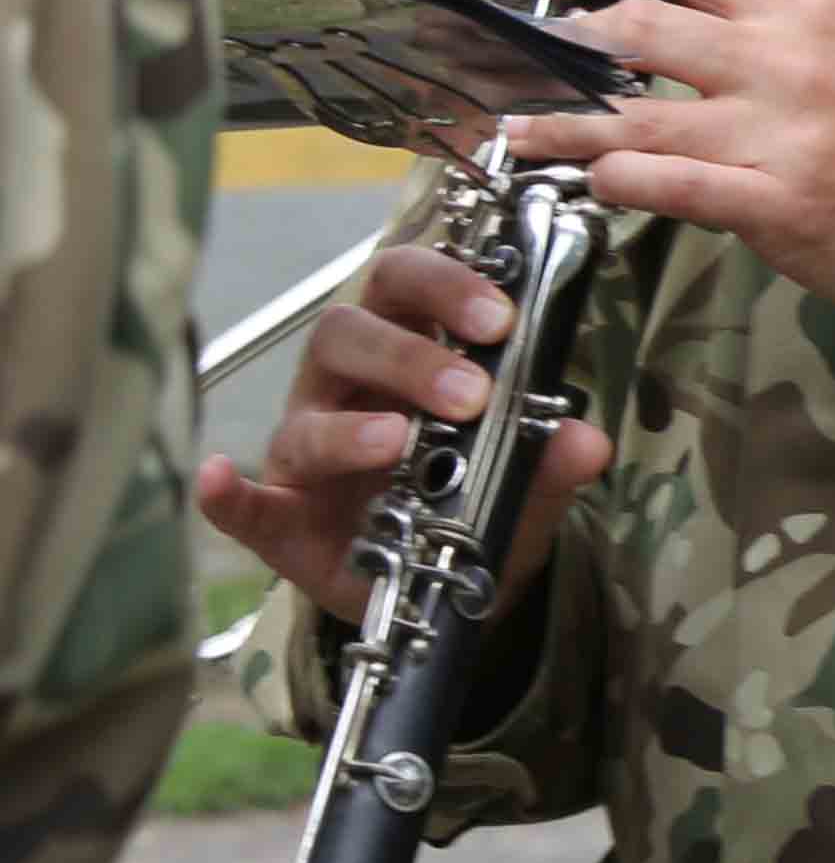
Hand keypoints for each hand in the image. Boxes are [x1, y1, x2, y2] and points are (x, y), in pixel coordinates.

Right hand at [194, 243, 614, 624]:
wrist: (441, 578)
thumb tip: (586, 443)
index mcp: (407, 348)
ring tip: (397, 442)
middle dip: (409, 355)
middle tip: (471, 393)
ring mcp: (306, 449)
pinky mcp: (279, 518)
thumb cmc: (474, 494)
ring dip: (351, 427)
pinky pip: (243, 504)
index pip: (407, 284)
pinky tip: (219, 481)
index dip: (447, 286)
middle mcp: (346, 385)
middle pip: (349, 332)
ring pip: (306, 413)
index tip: (501, 317)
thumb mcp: (528, 478)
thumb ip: (552, 457)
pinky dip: (228, 494)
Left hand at [497, 0, 834, 339]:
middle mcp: (786, 58)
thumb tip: (679, 24)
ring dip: (560, 122)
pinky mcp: (770, 204)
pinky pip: (662, 184)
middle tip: (532, 57)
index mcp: (808, 7)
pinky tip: (596, 177)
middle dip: (564, 41)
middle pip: (638, 25)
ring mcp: (776, 133)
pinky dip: (613, 179)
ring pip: (630, 114)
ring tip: (523, 128)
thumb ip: (773, 32)